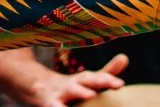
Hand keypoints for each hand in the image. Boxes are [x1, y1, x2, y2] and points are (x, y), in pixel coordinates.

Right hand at [11, 55, 127, 106]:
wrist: (35, 86)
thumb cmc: (69, 87)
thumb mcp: (87, 80)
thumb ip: (106, 73)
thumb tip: (125, 58)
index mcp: (83, 80)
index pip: (97, 78)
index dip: (108, 79)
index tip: (121, 85)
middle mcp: (71, 85)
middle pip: (84, 81)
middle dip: (98, 82)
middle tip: (113, 85)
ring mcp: (57, 95)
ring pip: (69, 93)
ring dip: (79, 93)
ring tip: (91, 95)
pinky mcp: (47, 104)